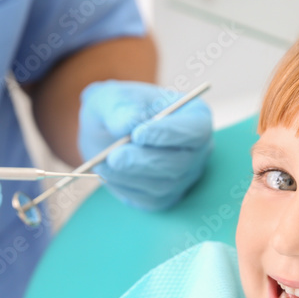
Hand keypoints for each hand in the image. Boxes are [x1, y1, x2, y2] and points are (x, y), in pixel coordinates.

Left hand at [78, 80, 212, 209]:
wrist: (106, 132)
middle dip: (144, 161)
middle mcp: (196, 150)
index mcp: (194, 116)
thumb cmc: (117, 108)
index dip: (169, 134)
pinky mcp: (166, 197)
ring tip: (102, 162)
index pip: (195, 130)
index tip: (138, 134)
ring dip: (129, 175)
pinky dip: (125, 187)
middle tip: (114, 156)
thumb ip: (120, 106)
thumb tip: (129, 123)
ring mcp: (184, 176)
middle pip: (181, 163)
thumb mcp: (112, 97)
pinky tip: (107, 172)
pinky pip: (149, 200)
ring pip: (163, 185)